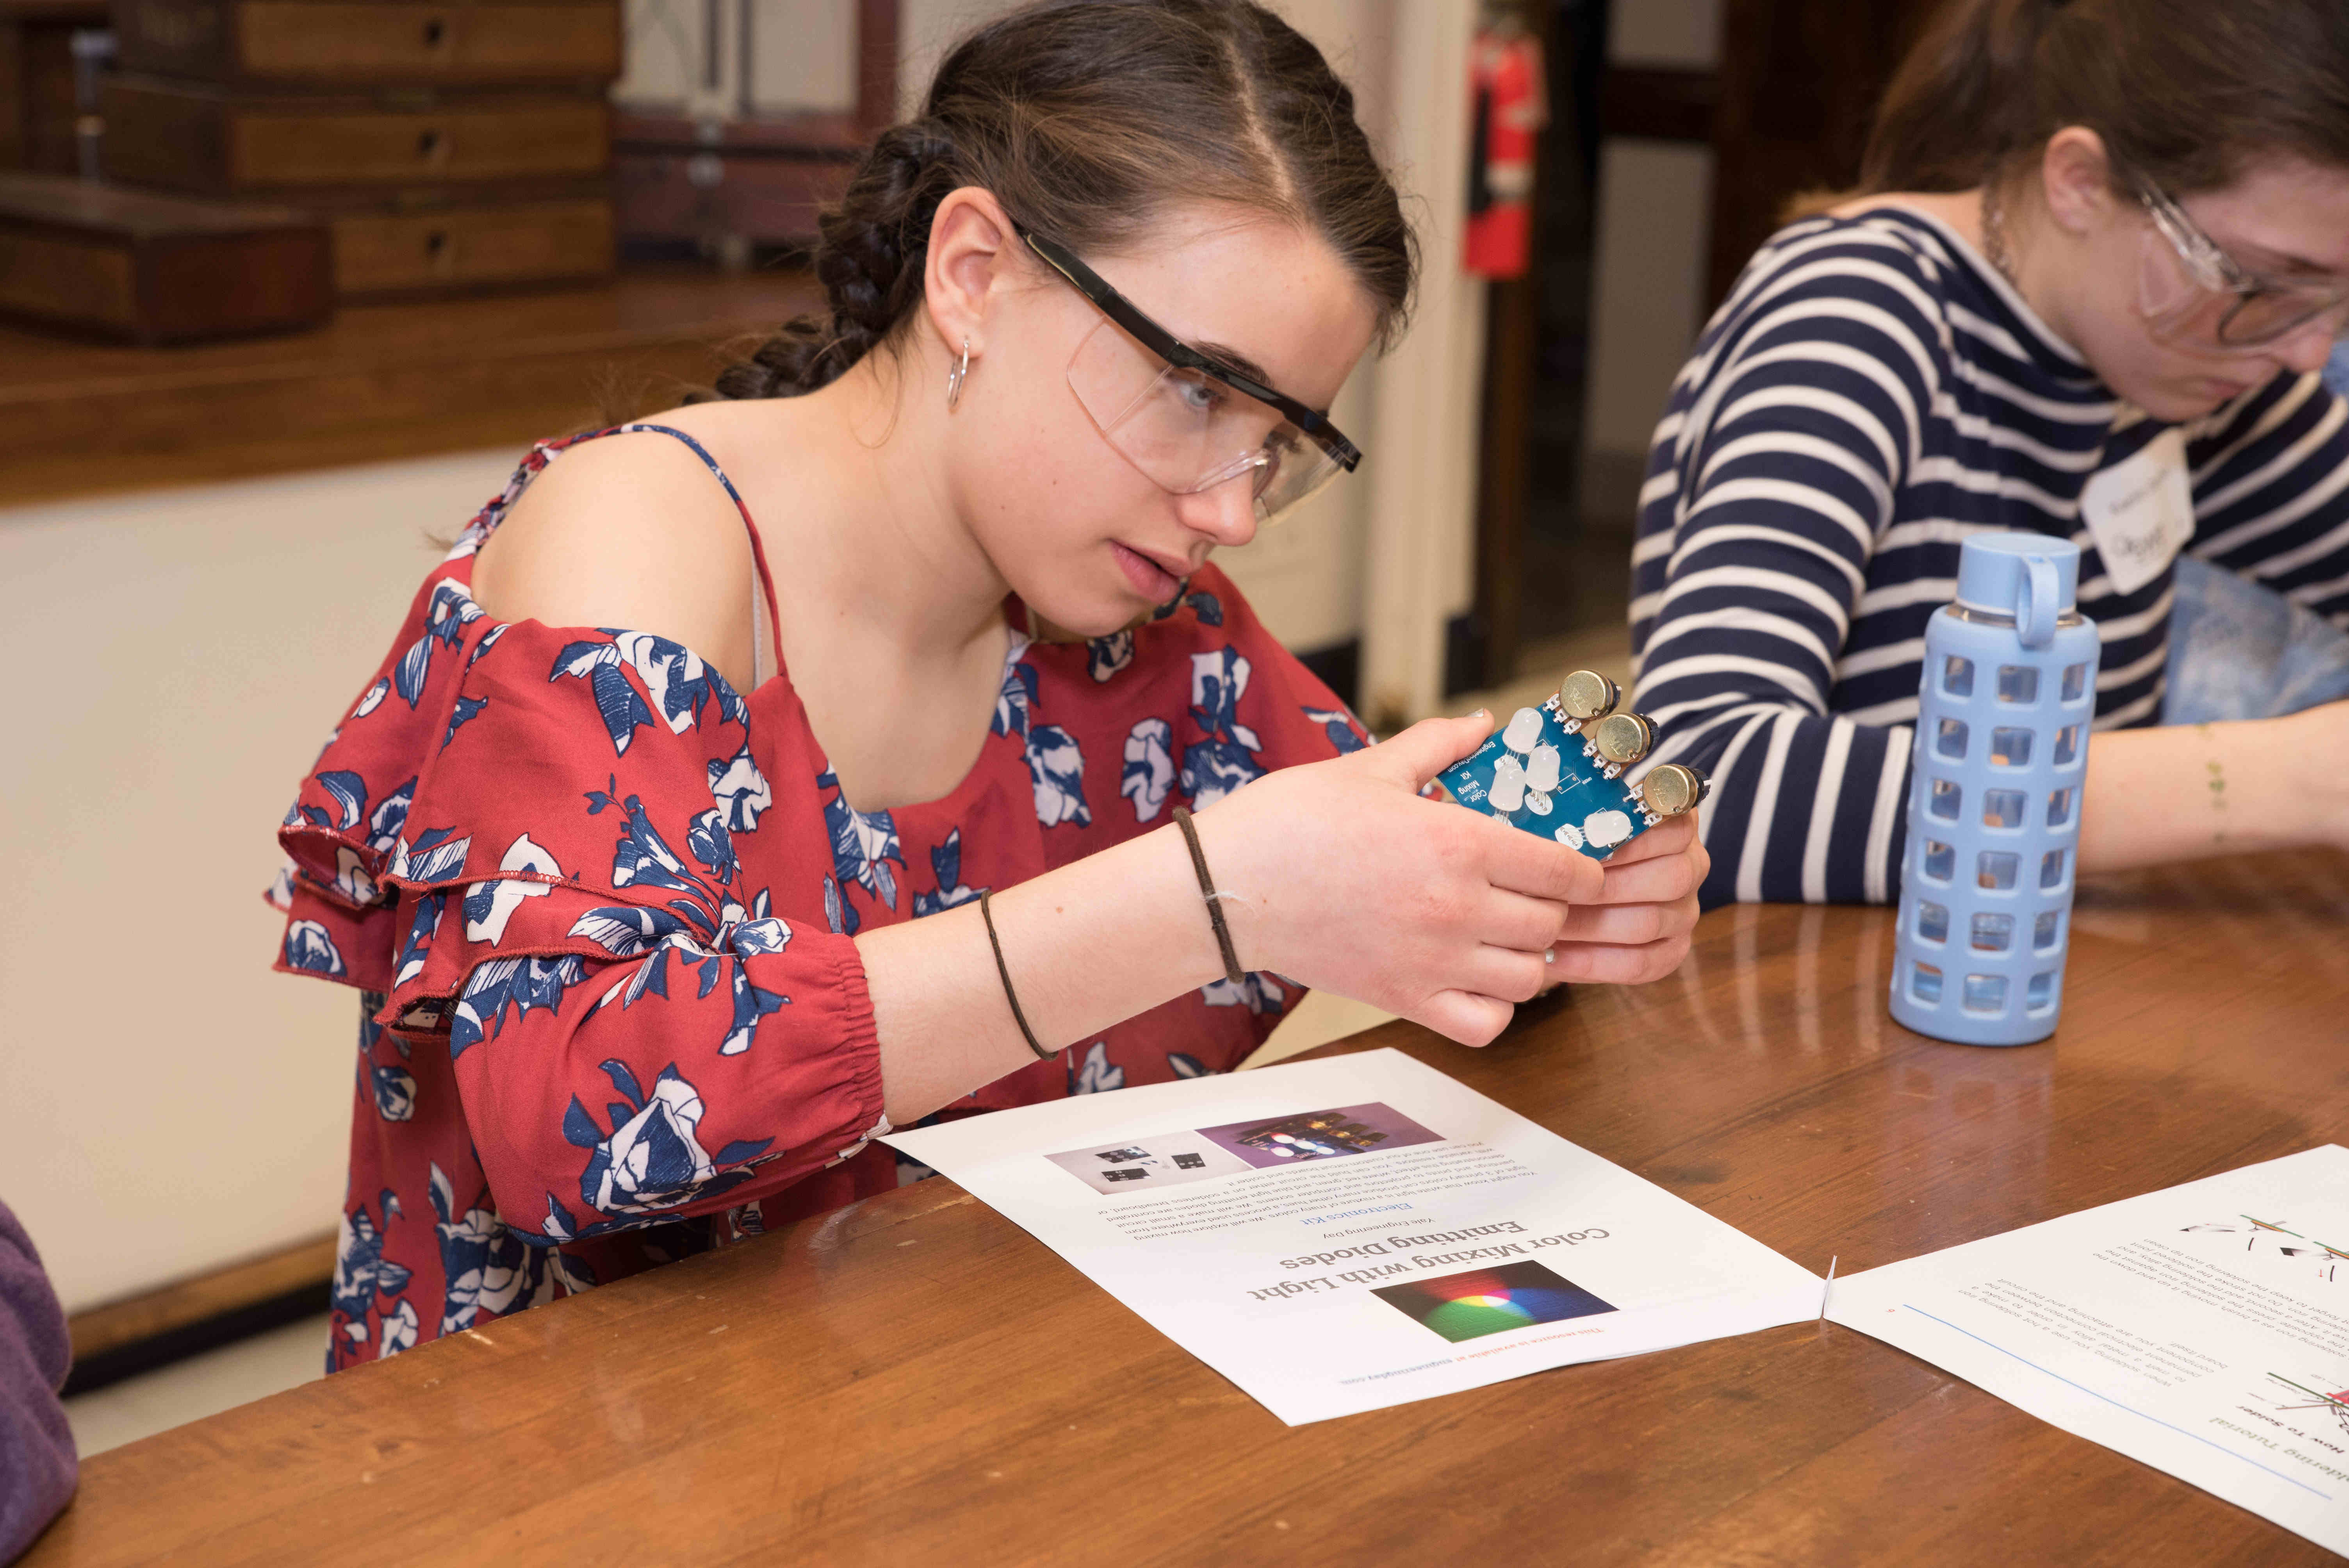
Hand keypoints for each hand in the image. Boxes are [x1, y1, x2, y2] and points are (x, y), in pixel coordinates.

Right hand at [1194, 712, 1604, 1047]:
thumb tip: (1484, 723)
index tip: (1572, 866)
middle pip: (1552, 923)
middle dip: (1552, 908)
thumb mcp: (1371, 767)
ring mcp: (1433, 961)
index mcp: (1459, 843)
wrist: (1229, 883)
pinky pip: (1485, 1024)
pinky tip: (1474, 979)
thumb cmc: (1294, 820)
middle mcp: (1457, 908)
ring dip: (1527, 957)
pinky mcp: (1404, 1000)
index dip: (1582, 869)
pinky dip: (1493, 1008)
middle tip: (1527, 894)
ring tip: (1503, 936)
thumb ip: (1439, 745)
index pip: (1566, 870)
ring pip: (1529, 979)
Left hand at [1548, 810, 1706, 983]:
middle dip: (1604, 886)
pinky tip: (1556, 957)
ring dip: (1592, 926)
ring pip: (1650, 922)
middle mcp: (1690, 864)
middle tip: (1555, 890)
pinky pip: (1643, 963)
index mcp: (1674, 822)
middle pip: (1670, 878)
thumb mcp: (1571, 821)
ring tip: (1547, 922)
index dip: (1628, 842)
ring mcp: (1685, 910)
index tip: (1580, 849)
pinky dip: (1595, 963)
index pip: (1673, 829)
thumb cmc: (1566, 848)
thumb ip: (1576, 820)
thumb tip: (1555, 828)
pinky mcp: (1673, 949)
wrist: (1563, 895)